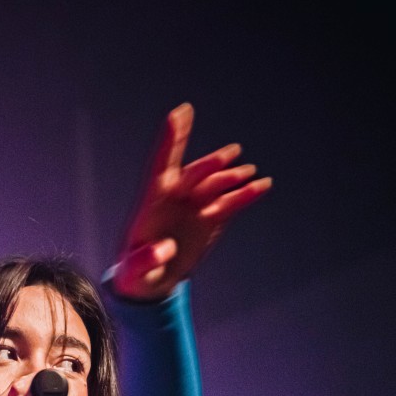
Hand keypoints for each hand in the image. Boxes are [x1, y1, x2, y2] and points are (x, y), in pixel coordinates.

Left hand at [110, 103, 271, 301]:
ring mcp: (194, 207)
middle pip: (193, 174)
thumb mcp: (134, 272)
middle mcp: (175, 199)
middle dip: (210, 165)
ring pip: (215, 185)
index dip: (171, 139)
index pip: (162, 165)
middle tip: (229, 157)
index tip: (179, 113)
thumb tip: (164, 249)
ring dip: (231, 177)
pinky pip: (230, 203)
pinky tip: (262, 186)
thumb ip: (144, 260)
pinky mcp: (209, 220)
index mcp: (151, 204)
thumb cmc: (135, 275)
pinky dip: (245, 195)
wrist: (151, 282)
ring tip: (250, 173)